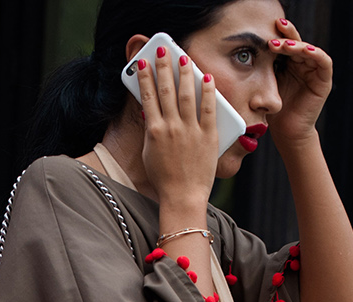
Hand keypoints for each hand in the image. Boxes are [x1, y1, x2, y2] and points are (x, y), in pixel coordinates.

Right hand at [135, 48, 217, 211]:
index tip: (143, 63)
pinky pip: (209, 109)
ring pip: (186, 94)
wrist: (182, 198)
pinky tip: (206, 78)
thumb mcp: (149, 154)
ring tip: (183, 58)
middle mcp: (171, 128)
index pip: (147, 96)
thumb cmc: (164, 179)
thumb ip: (150, 131)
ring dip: (184, 73)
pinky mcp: (208, 137)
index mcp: (154, 131)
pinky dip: (208, 92)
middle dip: (163, 67)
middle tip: (163, 52)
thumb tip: (149, 112)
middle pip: (166, 90)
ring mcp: (190, 131)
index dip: (144, 77)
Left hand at [267, 16, 332, 147]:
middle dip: (285, 37)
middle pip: (296, 43)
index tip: (263, 33)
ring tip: (285, 45)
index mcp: (288, 64)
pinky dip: (316, 53)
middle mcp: (302, 64)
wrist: (286, 132)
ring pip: (309, 49)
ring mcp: (314, 71)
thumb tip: (249, 46)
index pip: (284, 44)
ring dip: (297, 45)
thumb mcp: (266, 84)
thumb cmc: (274, 111)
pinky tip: (306, 50)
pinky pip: (324, 62)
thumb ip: (264, 65)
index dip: (276, 36)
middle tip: (273, 36)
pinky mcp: (324, 80)